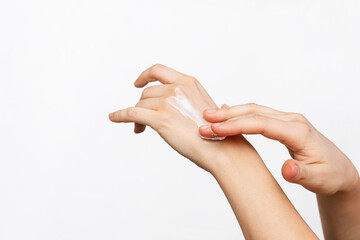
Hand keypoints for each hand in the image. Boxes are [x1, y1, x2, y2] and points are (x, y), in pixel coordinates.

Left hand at [108, 64, 245, 172]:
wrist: (221, 149)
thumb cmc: (215, 133)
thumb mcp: (203, 105)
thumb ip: (186, 99)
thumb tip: (172, 106)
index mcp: (188, 82)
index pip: (158, 70)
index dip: (145, 76)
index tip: (138, 84)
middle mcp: (177, 88)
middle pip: (147, 93)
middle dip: (142, 106)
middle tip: (143, 122)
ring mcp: (169, 102)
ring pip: (140, 105)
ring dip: (137, 117)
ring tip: (141, 129)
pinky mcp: (161, 119)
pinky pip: (132, 114)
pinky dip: (120, 115)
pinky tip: (114, 118)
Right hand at [199, 103, 359, 194]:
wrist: (339, 169)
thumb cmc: (329, 175)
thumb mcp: (319, 180)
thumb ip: (302, 174)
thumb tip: (286, 170)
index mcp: (298, 132)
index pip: (262, 124)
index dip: (237, 125)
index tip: (216, 129)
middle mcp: (292, 121)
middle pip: (255, 112)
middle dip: (228, 115)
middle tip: (205, 119)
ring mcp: (288, 120)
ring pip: (255, 110)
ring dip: (231, 113)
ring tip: (210, 117)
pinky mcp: (283, 124)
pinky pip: (258, 114)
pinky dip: (240, 114)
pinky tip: (227, 114)